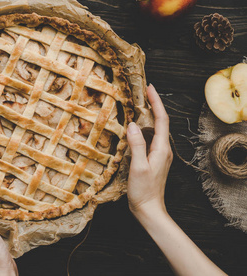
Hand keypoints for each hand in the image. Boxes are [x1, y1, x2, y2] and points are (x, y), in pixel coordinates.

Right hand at [126, 84, 172, 218]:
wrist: (149, 209)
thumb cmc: (144, 191)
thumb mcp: (138, 167)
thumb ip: (137, 145)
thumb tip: (132, 125)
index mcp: (162, 149)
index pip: (162, 119)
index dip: (156, 102)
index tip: (149, 87)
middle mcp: (164, 149)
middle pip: (160, 122)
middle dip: (153, 105)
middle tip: (141, 92)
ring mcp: (160, 155)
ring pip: (155, 130)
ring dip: (148, 116)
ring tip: (138, 105)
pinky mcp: (153, 159)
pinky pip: (150, 138)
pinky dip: (144, 128)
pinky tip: (134, 128)